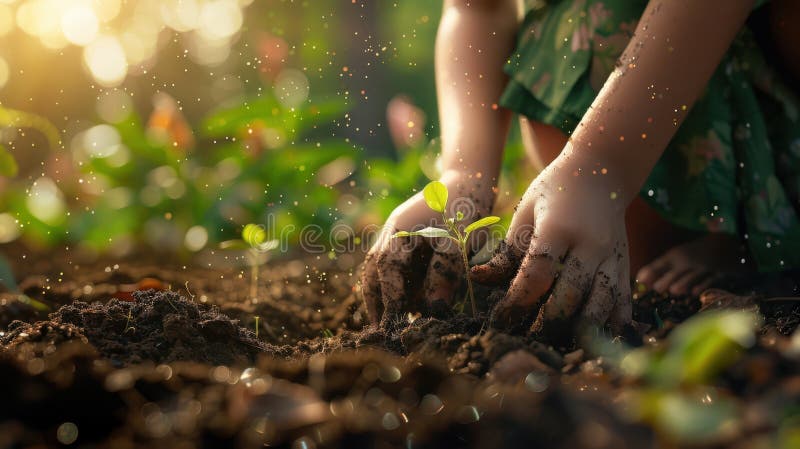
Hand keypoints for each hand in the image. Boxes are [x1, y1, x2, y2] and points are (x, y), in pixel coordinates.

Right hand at [360, 170, 494, 326]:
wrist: (468, 181)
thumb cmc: (464, 208)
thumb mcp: (458, 241)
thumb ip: (445, 273)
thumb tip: (434, 310)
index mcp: (398, 232)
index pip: (387, 273)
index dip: (390, 301)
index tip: (394, 327)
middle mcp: (390, 235)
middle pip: (372, 274)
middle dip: (376, 303)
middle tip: (382, 333)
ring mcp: (395, 236)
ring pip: (378, 272)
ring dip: (383, 297)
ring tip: (392, 324)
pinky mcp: (405, 240)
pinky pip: (391, 268)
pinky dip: (394, 287)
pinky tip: (406, 305)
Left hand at [471, 153, 631, 337]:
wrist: (600, 174)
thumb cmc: (552, 193)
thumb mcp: (524, 214)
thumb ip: (506, 251)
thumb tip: (478, 279)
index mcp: (559, 228)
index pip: (537, 274)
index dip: (517, 302)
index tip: (499, 319)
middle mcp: (590, 244)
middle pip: (571, 295)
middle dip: (546, 323)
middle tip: (525, 337)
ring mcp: (613, 256)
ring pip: (601, 304)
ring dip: (579, 330)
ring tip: (556, 343)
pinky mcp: (625, 265)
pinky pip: (623, 302)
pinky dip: (611, 325)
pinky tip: (594, 339)